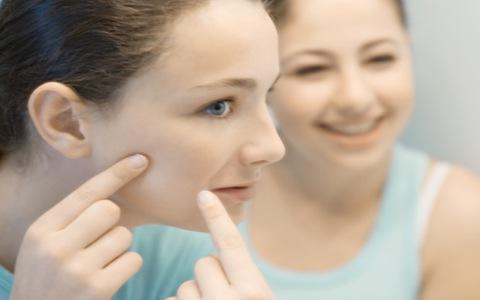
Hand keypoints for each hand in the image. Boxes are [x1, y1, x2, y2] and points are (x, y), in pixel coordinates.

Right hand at [11, 155, 148, 299]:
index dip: (116, 173)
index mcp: (42, 230)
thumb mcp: (44, 243)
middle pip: (110, 210)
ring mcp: (77, 270)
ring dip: (119, 247)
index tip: (141, 159)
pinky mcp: (98, 289)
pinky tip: (107, 277)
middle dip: (112, 221)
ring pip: (125, 235)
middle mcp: (56, 247)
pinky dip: (126, 265)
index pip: (86, 193)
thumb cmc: (47, 275)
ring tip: (98, 263)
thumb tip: (113, 192)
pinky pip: (133, 259)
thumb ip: (71, 218)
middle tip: (99, 239)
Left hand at [167, 190, 274, 299]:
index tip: (204, 194)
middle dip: (209, 276)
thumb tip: (210, 260)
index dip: (217, 217)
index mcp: (254, 291)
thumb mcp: (260, 298)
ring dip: (195, 297)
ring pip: (185, 287)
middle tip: (224, 298)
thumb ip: (243, 278)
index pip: (231, 244)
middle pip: (204, 263)